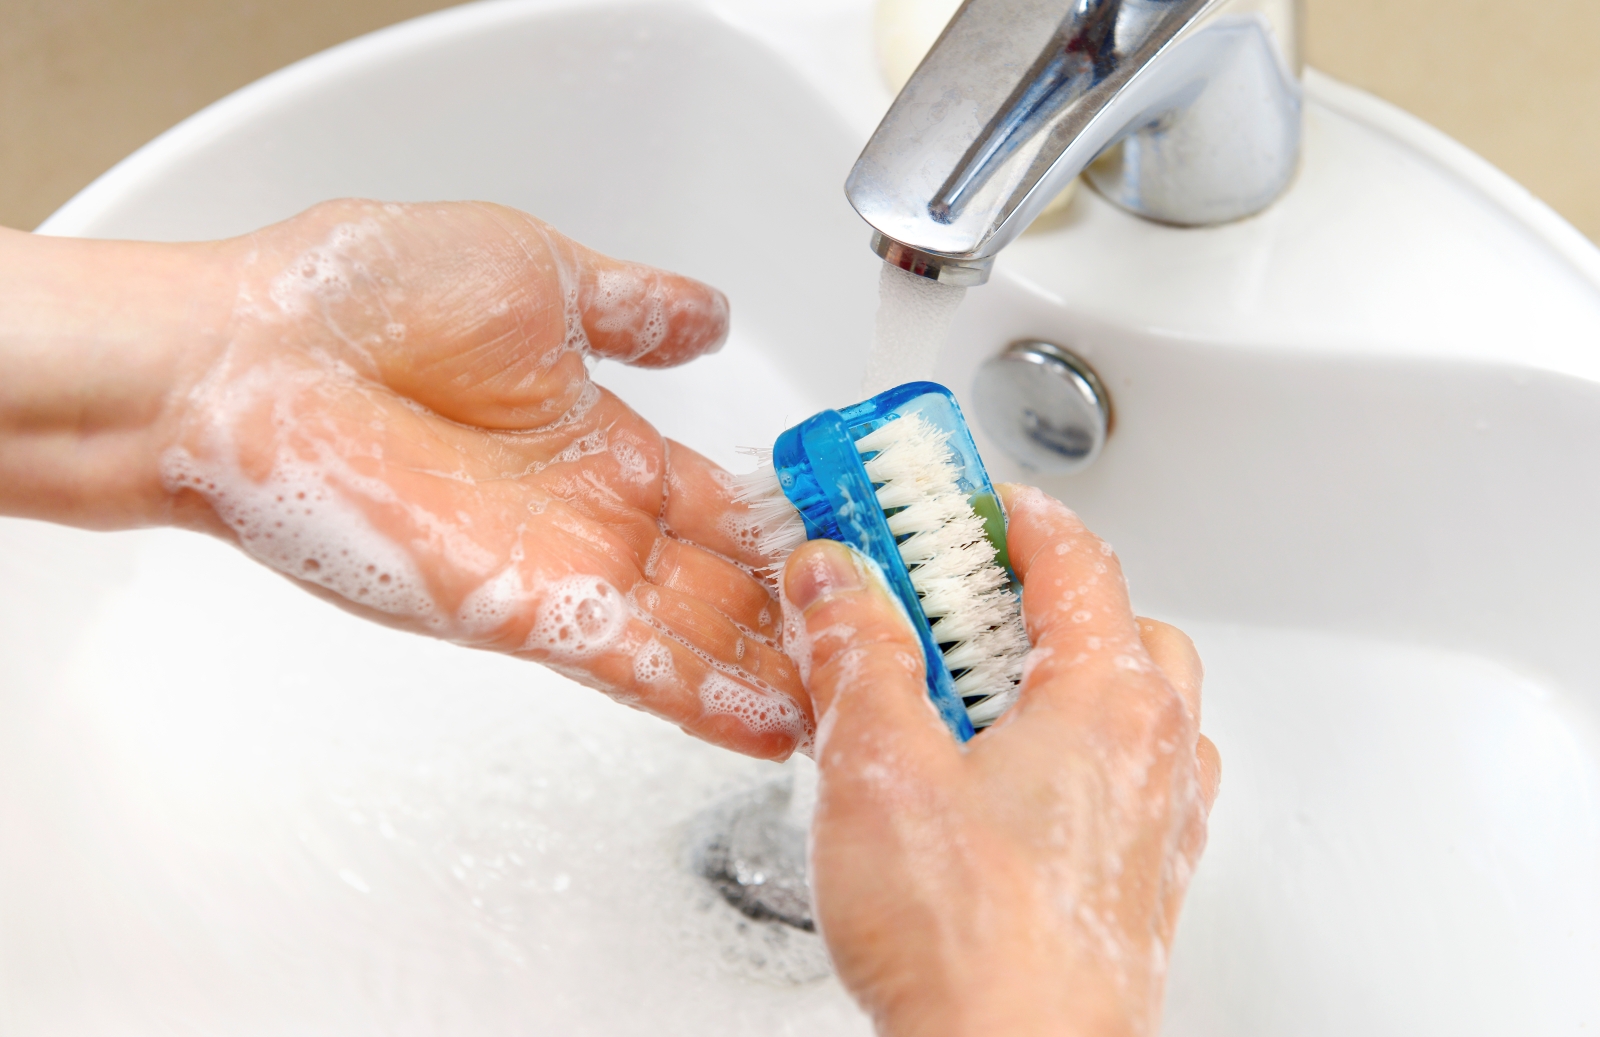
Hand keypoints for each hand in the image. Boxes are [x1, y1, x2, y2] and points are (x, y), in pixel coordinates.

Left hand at [0, 202, 808, 758]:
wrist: (250, 361)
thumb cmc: (364, 299)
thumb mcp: (542, 274)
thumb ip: (638, 309)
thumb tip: (713, 314)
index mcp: (604, 439)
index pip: (729, 502)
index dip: (801, 525)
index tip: (870, 543)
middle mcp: (594, 516)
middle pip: (729, 583)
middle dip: (808, 613)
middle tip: (894, 641)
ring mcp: (565, 571)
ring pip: (701, 637)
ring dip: (781, 670)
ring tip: (866, 700)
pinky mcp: (527, 614)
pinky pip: (641, 669)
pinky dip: (714, 700)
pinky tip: (785, 723)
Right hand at [783, 484, 1220, 1036]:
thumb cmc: (975, 948)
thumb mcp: (880, 768)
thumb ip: (858, 654)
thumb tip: (837, 579)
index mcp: (1107, 702)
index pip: (1076, 559)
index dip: (1011, 514)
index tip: (960, 498)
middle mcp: (1154, 755)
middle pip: (1120, 624)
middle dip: (1040, 594)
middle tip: (954, 593)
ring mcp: (1157, 823)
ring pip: (1135, 705)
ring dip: (1064, 674)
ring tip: (972, 689)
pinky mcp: (1139, 883)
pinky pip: (1128, 778)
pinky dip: (1076, 750)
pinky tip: (1007, 784)